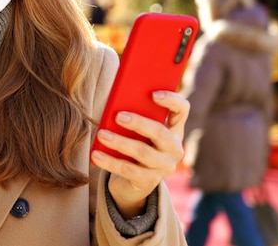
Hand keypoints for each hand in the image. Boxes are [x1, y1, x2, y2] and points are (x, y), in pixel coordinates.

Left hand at [90, 90, 188, 217]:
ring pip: (142, 152)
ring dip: (120, 142)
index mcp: (174, 129)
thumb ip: (134, 115)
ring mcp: (164, 166)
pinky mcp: (149, 181)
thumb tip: (116, 102)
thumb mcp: (137, 130)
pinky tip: (96, 155)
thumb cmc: (134, 144)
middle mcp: (174, 148)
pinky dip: (110, 161)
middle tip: (118, 116)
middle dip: (138, 123)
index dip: (171, 100)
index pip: (181, 109)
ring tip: (102, 134)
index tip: (153, 94)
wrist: (132, 181)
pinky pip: (128, 170)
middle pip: (160, 132)